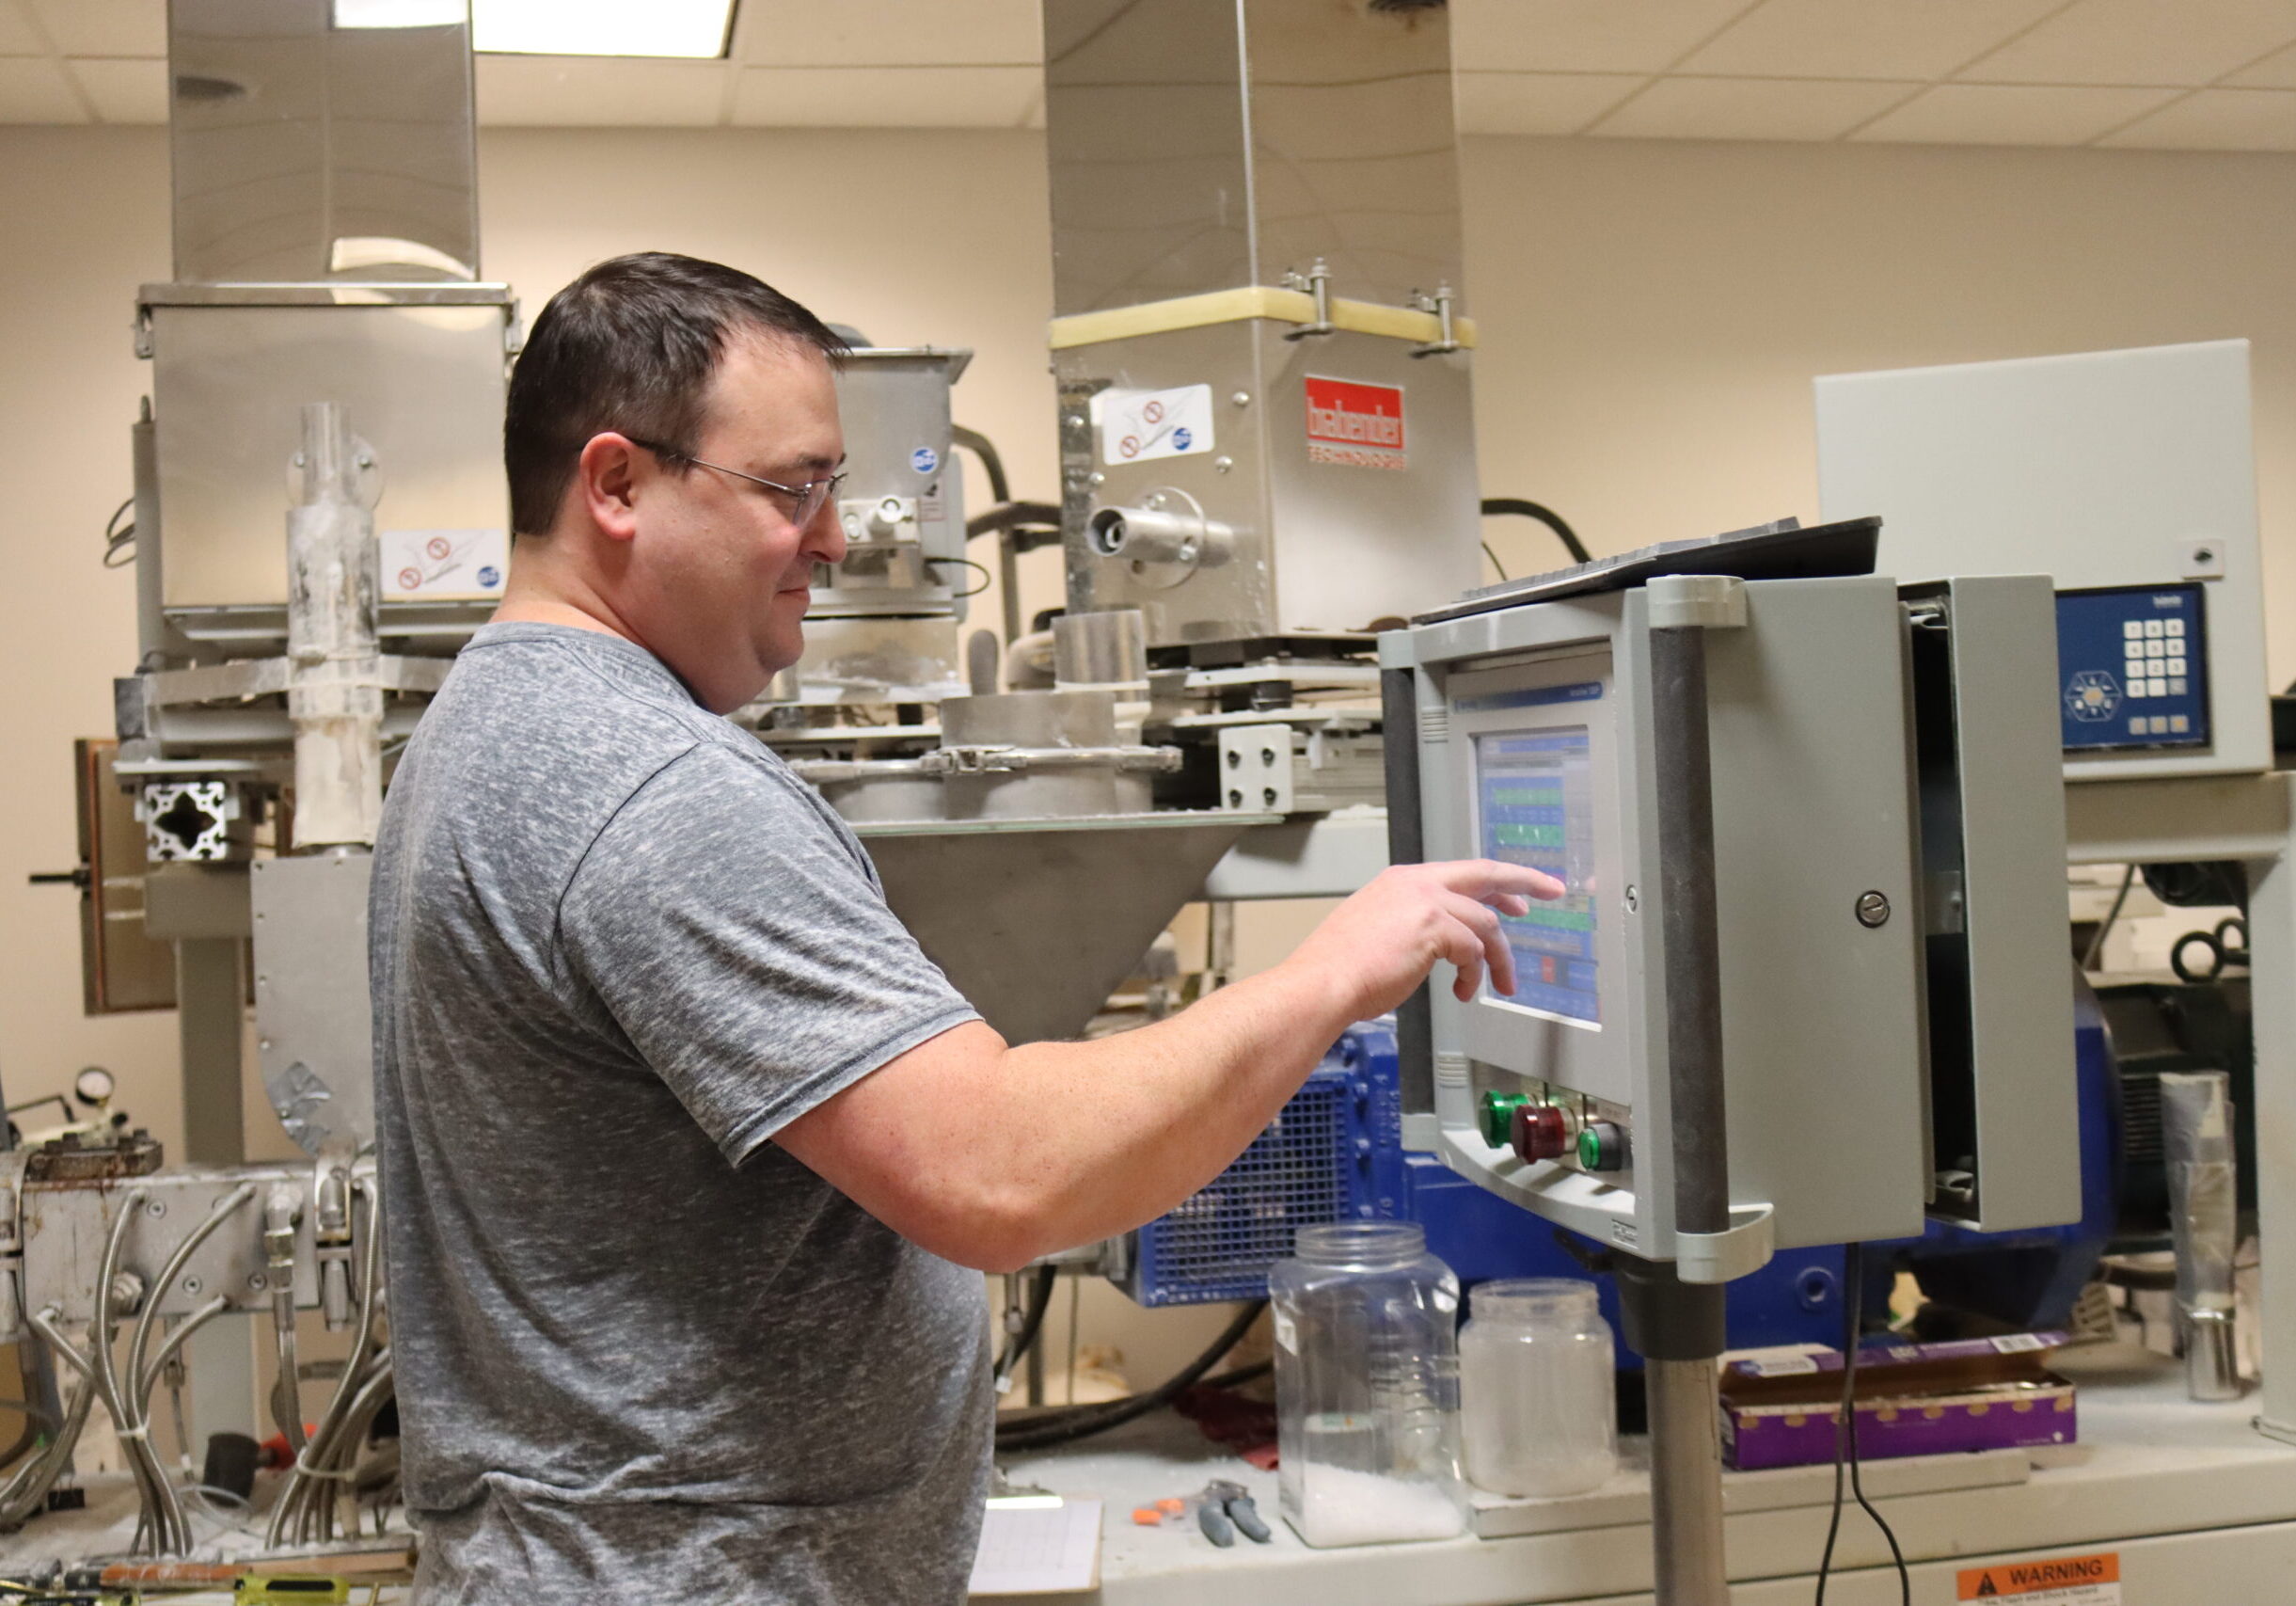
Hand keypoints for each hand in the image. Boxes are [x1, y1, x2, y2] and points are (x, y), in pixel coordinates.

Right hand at [1281, 860, 1567, 1020]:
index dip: (1495, 884)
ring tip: (1502, 984)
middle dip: (1525, 881)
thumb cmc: (1340, 969)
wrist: (1323, 982)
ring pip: (1486, 922)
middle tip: (1553, 890)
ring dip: (1499, 957)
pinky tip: (1463, 992)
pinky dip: (1475, 975)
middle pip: (1486, 873)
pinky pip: (1473, 950)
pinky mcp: (1434, 927)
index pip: (1461, 874)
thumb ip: (1411, 928)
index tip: (1517, 896)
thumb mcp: (1377, 932)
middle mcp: (1415, 883)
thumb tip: (1441, 946)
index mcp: (1401, 881)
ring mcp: (1425, 902)